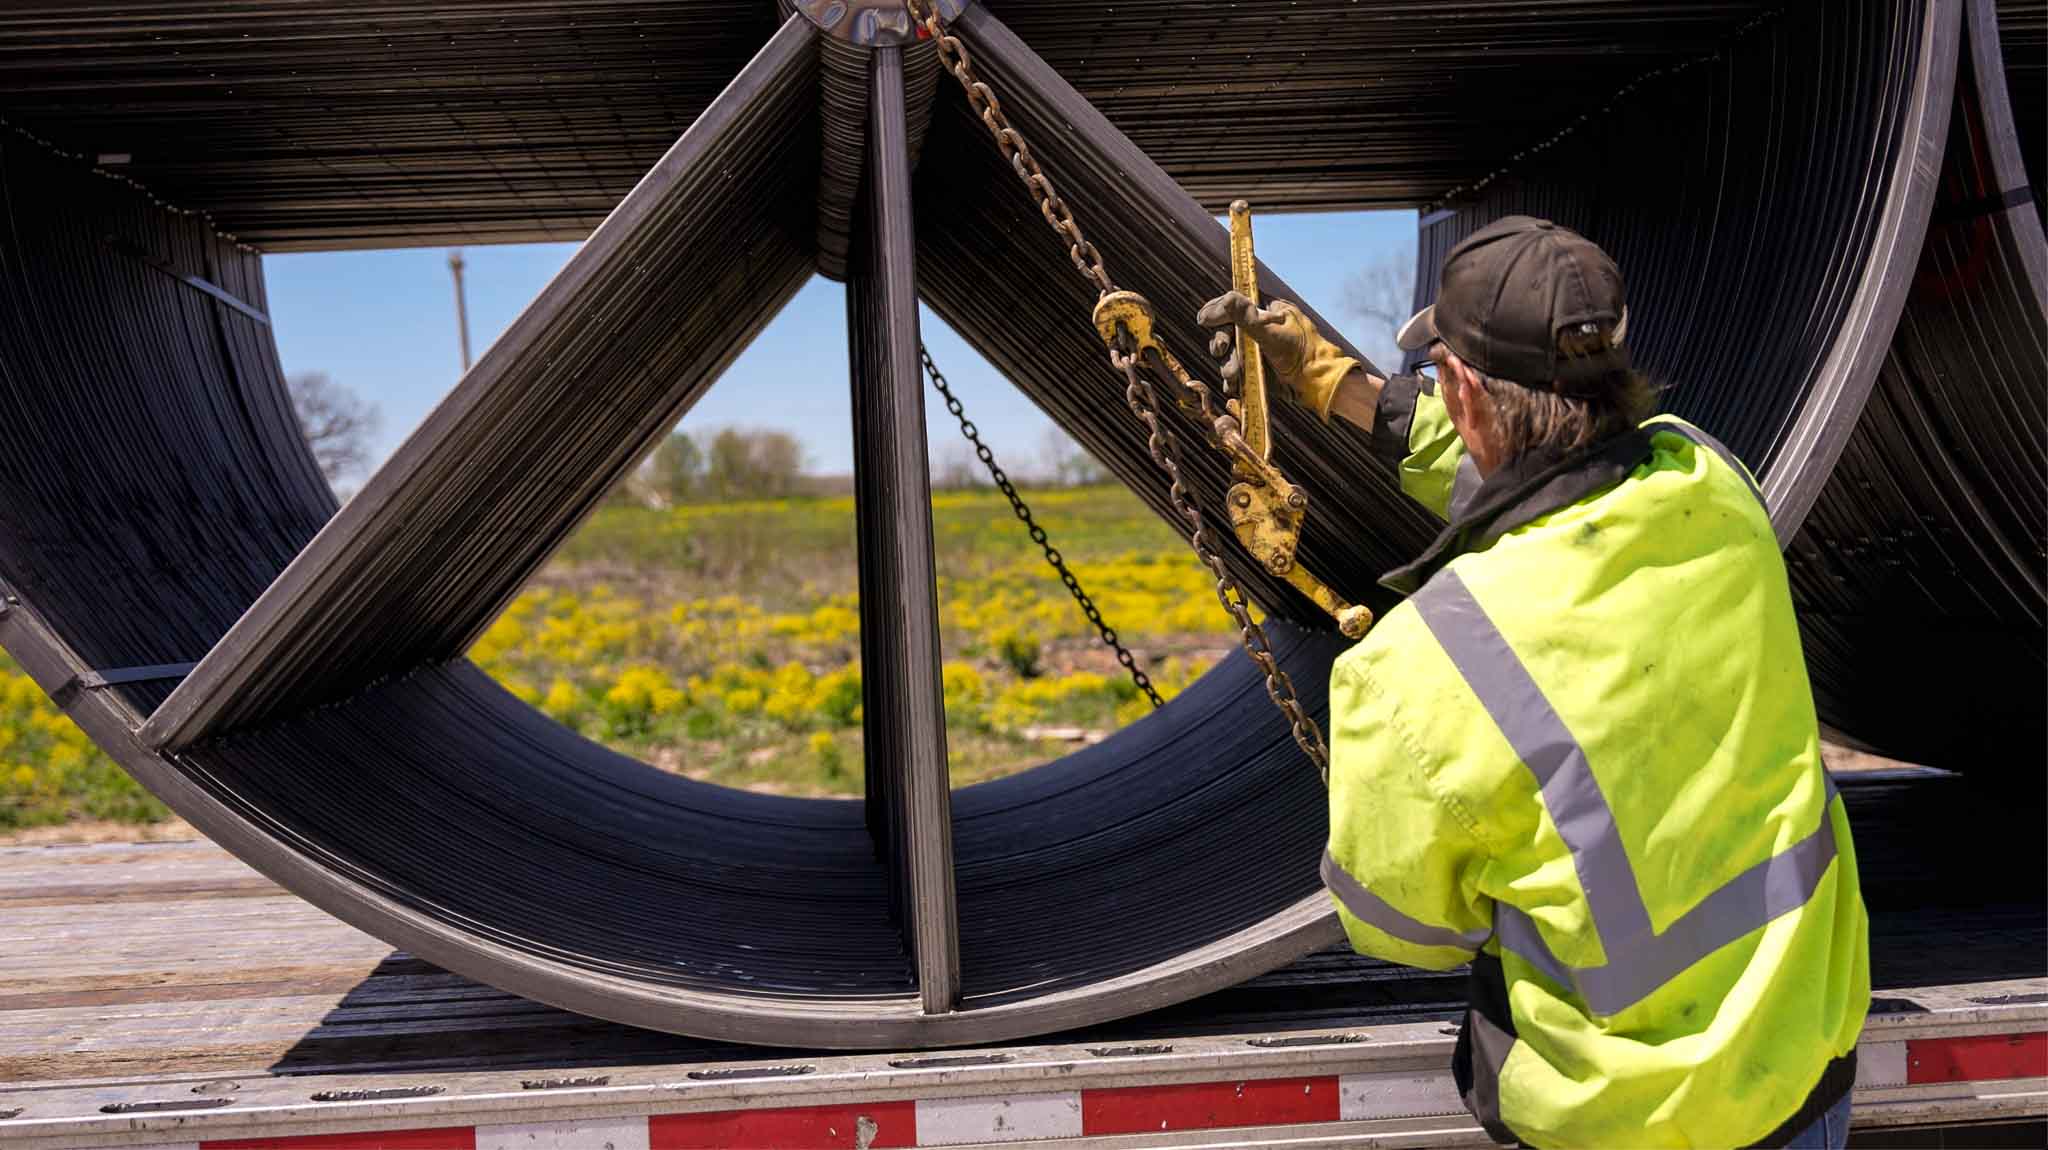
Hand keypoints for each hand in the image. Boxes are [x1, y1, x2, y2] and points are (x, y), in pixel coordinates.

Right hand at [1196, 291, 1357, 422]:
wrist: (1316, 385)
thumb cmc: (1301, 352)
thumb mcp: (1270, 331)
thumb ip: (1244, 316)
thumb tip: (1219, 302)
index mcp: (1266, 311)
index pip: (1234, 304)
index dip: (1217, 312)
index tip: (1205, 320)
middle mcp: (1258, 328)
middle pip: (1226, 330)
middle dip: (1222, 343)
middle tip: (1223, 350)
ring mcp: (1256, 350)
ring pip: (1228, 355)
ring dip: (1227, 365)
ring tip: (1235, 376)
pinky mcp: (1255, 370)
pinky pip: (1234, 373)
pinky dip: (1231, 380)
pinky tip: (1234, 386)